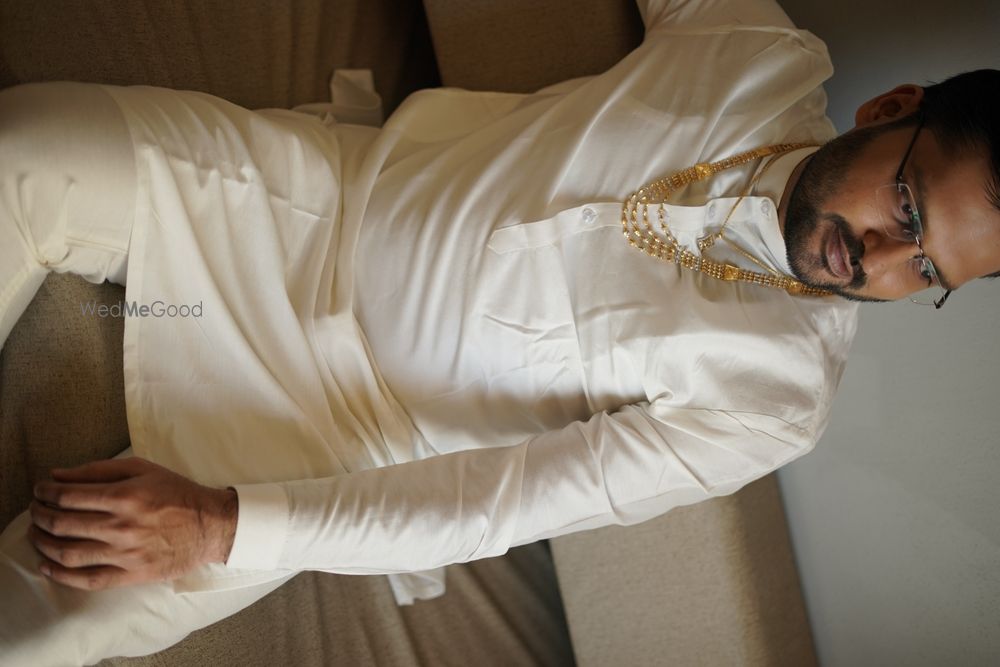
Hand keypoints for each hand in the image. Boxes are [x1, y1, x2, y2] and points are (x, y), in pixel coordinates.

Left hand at [28, 457, 237, 590]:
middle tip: (35, 509)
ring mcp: (125, 553)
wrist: (211, 525)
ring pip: (68, 552)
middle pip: (62, 524)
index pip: (68, 496)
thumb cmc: (178, 493)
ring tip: (36, 534)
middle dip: (39, 515)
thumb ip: (100, 469)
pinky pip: (88, 579)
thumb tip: (58, 475)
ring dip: (43, 543)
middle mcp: (122, 526)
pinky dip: (61, 574)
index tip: (39, 490)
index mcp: (125, 496)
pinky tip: (47, 566)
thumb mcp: (144, 469)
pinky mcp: (131, 574)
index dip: (45, 492)